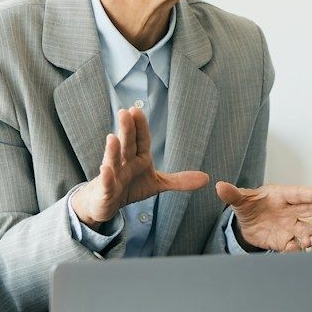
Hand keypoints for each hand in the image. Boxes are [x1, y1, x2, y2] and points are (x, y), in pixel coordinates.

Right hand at [71, 106, 208, 224]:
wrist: (106, 202)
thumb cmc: (130, 186)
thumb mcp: (157, 183)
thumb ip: (179, 180)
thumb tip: (207, 178)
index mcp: (138, 157)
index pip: (141, 139)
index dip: (140, 126)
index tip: (137, 110)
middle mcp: (124, 162)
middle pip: (127, 144)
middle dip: (126, 129)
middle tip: (125, 112)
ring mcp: (113, 175)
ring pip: (113, 160)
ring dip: (113, 150)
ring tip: (112, 137)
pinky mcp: (105, 191)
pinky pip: (107, 183)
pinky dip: (106, 177)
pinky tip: (105, 169)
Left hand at [216, 181, 311, 251]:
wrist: (248, 225)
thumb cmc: (249, 206)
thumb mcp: (239, 200)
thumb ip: (232, 194)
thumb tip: (220, 186)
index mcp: (283, 196)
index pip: (300, 193)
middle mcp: (292, 211)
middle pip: (311, 209)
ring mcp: (291, 226)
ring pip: (306, 230)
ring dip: (308, 235)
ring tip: (307, 241)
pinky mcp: (286, 241)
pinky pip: (294, 246)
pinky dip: (294, 249)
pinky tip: (291, 250)